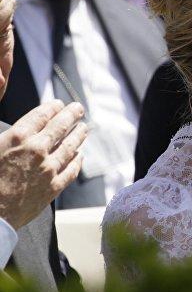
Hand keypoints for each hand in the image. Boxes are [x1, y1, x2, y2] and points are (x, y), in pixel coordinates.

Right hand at [0, 101, 86, 228]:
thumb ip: (7, 135)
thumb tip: (17, 128)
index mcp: (17, 137)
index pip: (41, 115)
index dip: (53, 108)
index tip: (59, 104)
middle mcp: (36, 150)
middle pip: (60, 127)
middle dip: (71, 115)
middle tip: (79, 108)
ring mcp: (48, 169)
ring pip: (69, 147)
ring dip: (78, 135)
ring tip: (84, 128)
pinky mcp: (53, 187)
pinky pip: (71, 170)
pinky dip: (77, 161)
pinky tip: (80, 156)